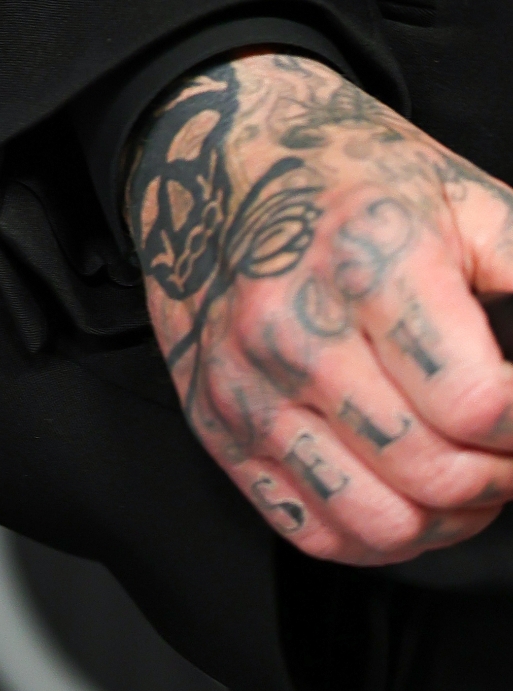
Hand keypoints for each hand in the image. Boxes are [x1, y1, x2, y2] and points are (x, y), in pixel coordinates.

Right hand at [127, 52, 512, 564]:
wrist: (209, 157)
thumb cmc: (348, 177)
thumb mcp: (463, 193)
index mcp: (363, 257)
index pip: (478, 403)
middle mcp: (290, 326)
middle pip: (434, 472)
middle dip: (503, 471)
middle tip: (507, 438)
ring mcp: (244, 384)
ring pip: (380, 524)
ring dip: (448, 515)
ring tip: (464, 465)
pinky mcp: (214, 424)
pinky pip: (315, 533)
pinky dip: (381, 533)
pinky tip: (403, 484)